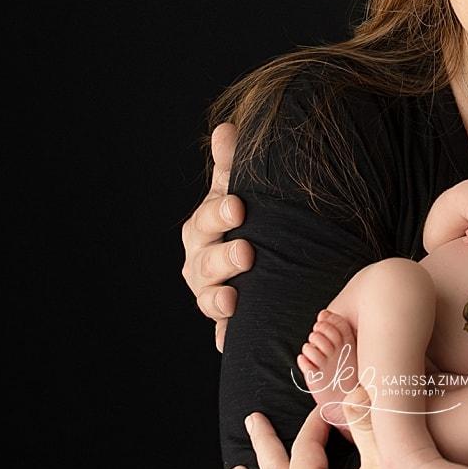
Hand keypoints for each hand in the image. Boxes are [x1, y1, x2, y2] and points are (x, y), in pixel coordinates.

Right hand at [181, 122, 251, 351]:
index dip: (219, 214)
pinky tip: (230, 340)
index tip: (239, 207)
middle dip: (222, 258)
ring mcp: (211, 294)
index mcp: (204, 227)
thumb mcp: (244, 189)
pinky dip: (225, 336)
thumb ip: (233, 163)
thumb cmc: (250, 217)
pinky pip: (222, 334)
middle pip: (203, 262)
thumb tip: (226, 128)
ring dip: (218, 299)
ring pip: (208, 299)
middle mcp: (200, 262)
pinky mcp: (226, 323)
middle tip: (247, 252)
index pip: (206, 219)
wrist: (266, 258)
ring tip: (234, 298)